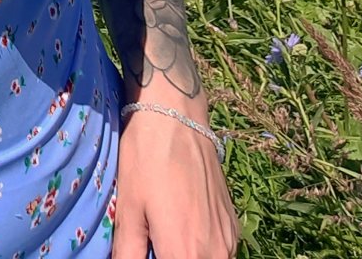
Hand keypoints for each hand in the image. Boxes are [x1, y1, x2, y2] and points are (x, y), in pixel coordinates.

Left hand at [112, 108, 239, 257]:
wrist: (177, 116)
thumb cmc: (147, 158)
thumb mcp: (128, 207)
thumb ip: (127, 251)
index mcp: (186, 254)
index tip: (143, 249)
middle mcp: (216, 254)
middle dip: (169, 257)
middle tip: (150, 243)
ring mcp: (229, 240)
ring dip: (186, 255)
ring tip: (162, 234)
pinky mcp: (233, 224)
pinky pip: (219, 252)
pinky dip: (200, 249)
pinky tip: (180, 225)